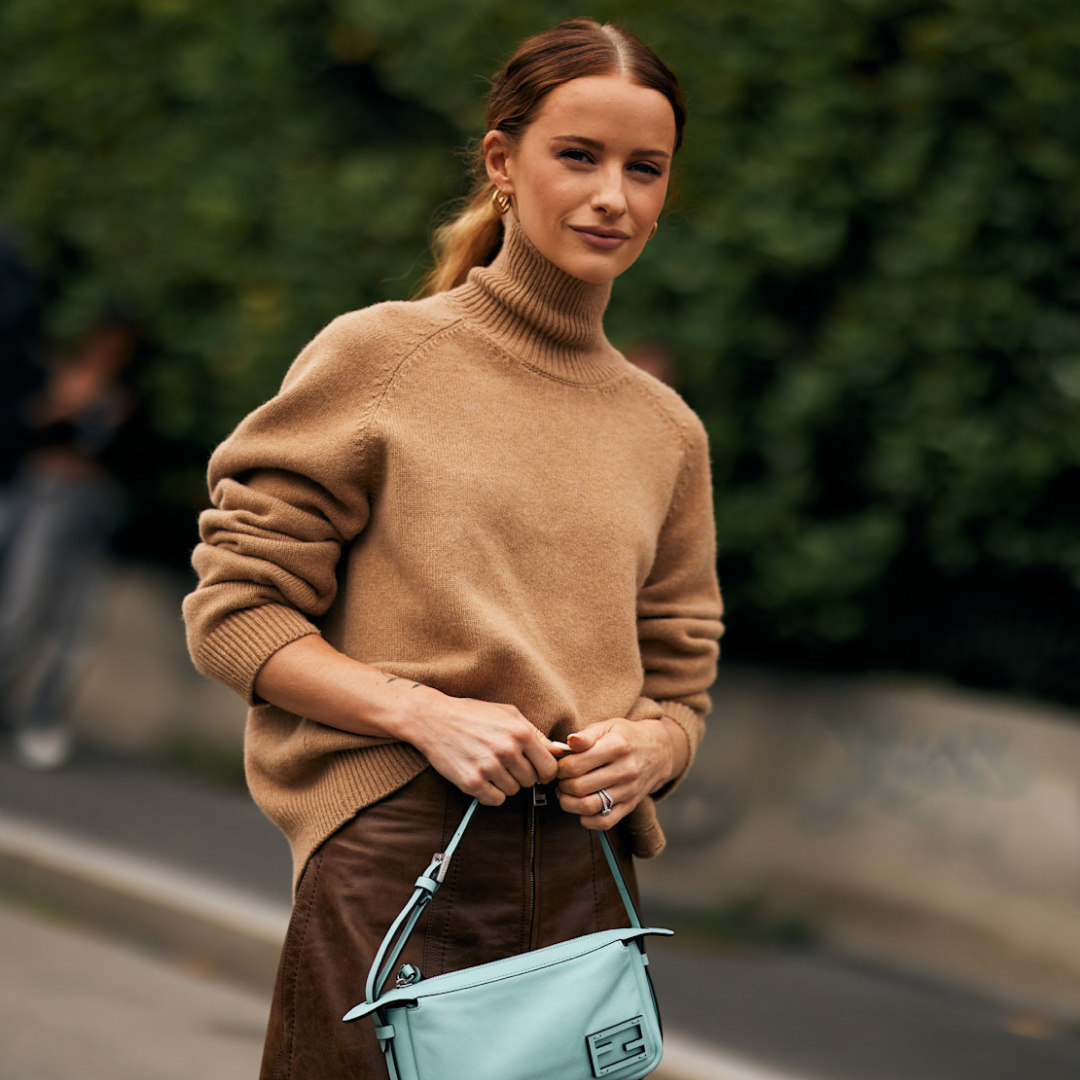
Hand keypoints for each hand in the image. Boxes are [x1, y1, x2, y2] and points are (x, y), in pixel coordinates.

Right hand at [399, 693, 561, 806]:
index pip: (550, 768)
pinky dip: (490, 793)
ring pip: (513, 791)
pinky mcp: (472, 782)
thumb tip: (560, 751)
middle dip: (522, 775)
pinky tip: (481, 776)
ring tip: (490, 765)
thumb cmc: (473, 714)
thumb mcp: (509, 714)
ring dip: (504, 783)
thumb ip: (536, 733)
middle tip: (505, 763)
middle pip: (531, 781)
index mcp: (521, 733)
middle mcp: (507, 750)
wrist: (434, 719)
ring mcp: (489, 767)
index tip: (534, 769)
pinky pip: (495, 800)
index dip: (544, 771)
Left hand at [555, 718, 684, 828]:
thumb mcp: (607, 726)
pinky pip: (604, 822)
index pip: (575, 765)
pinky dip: (587, 820)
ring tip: (566, 794)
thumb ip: (586, 735)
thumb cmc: (625, 736)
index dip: (560, 767)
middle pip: (578, 787)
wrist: (658, 751)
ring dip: (568, 803)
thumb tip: (569, 742)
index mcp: (616, 746)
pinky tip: (582, 808)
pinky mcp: (631, 805)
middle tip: (562, 779)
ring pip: (588, 807)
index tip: (560, 765)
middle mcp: (625, 770)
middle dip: (562, 785)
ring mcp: (629, 790)